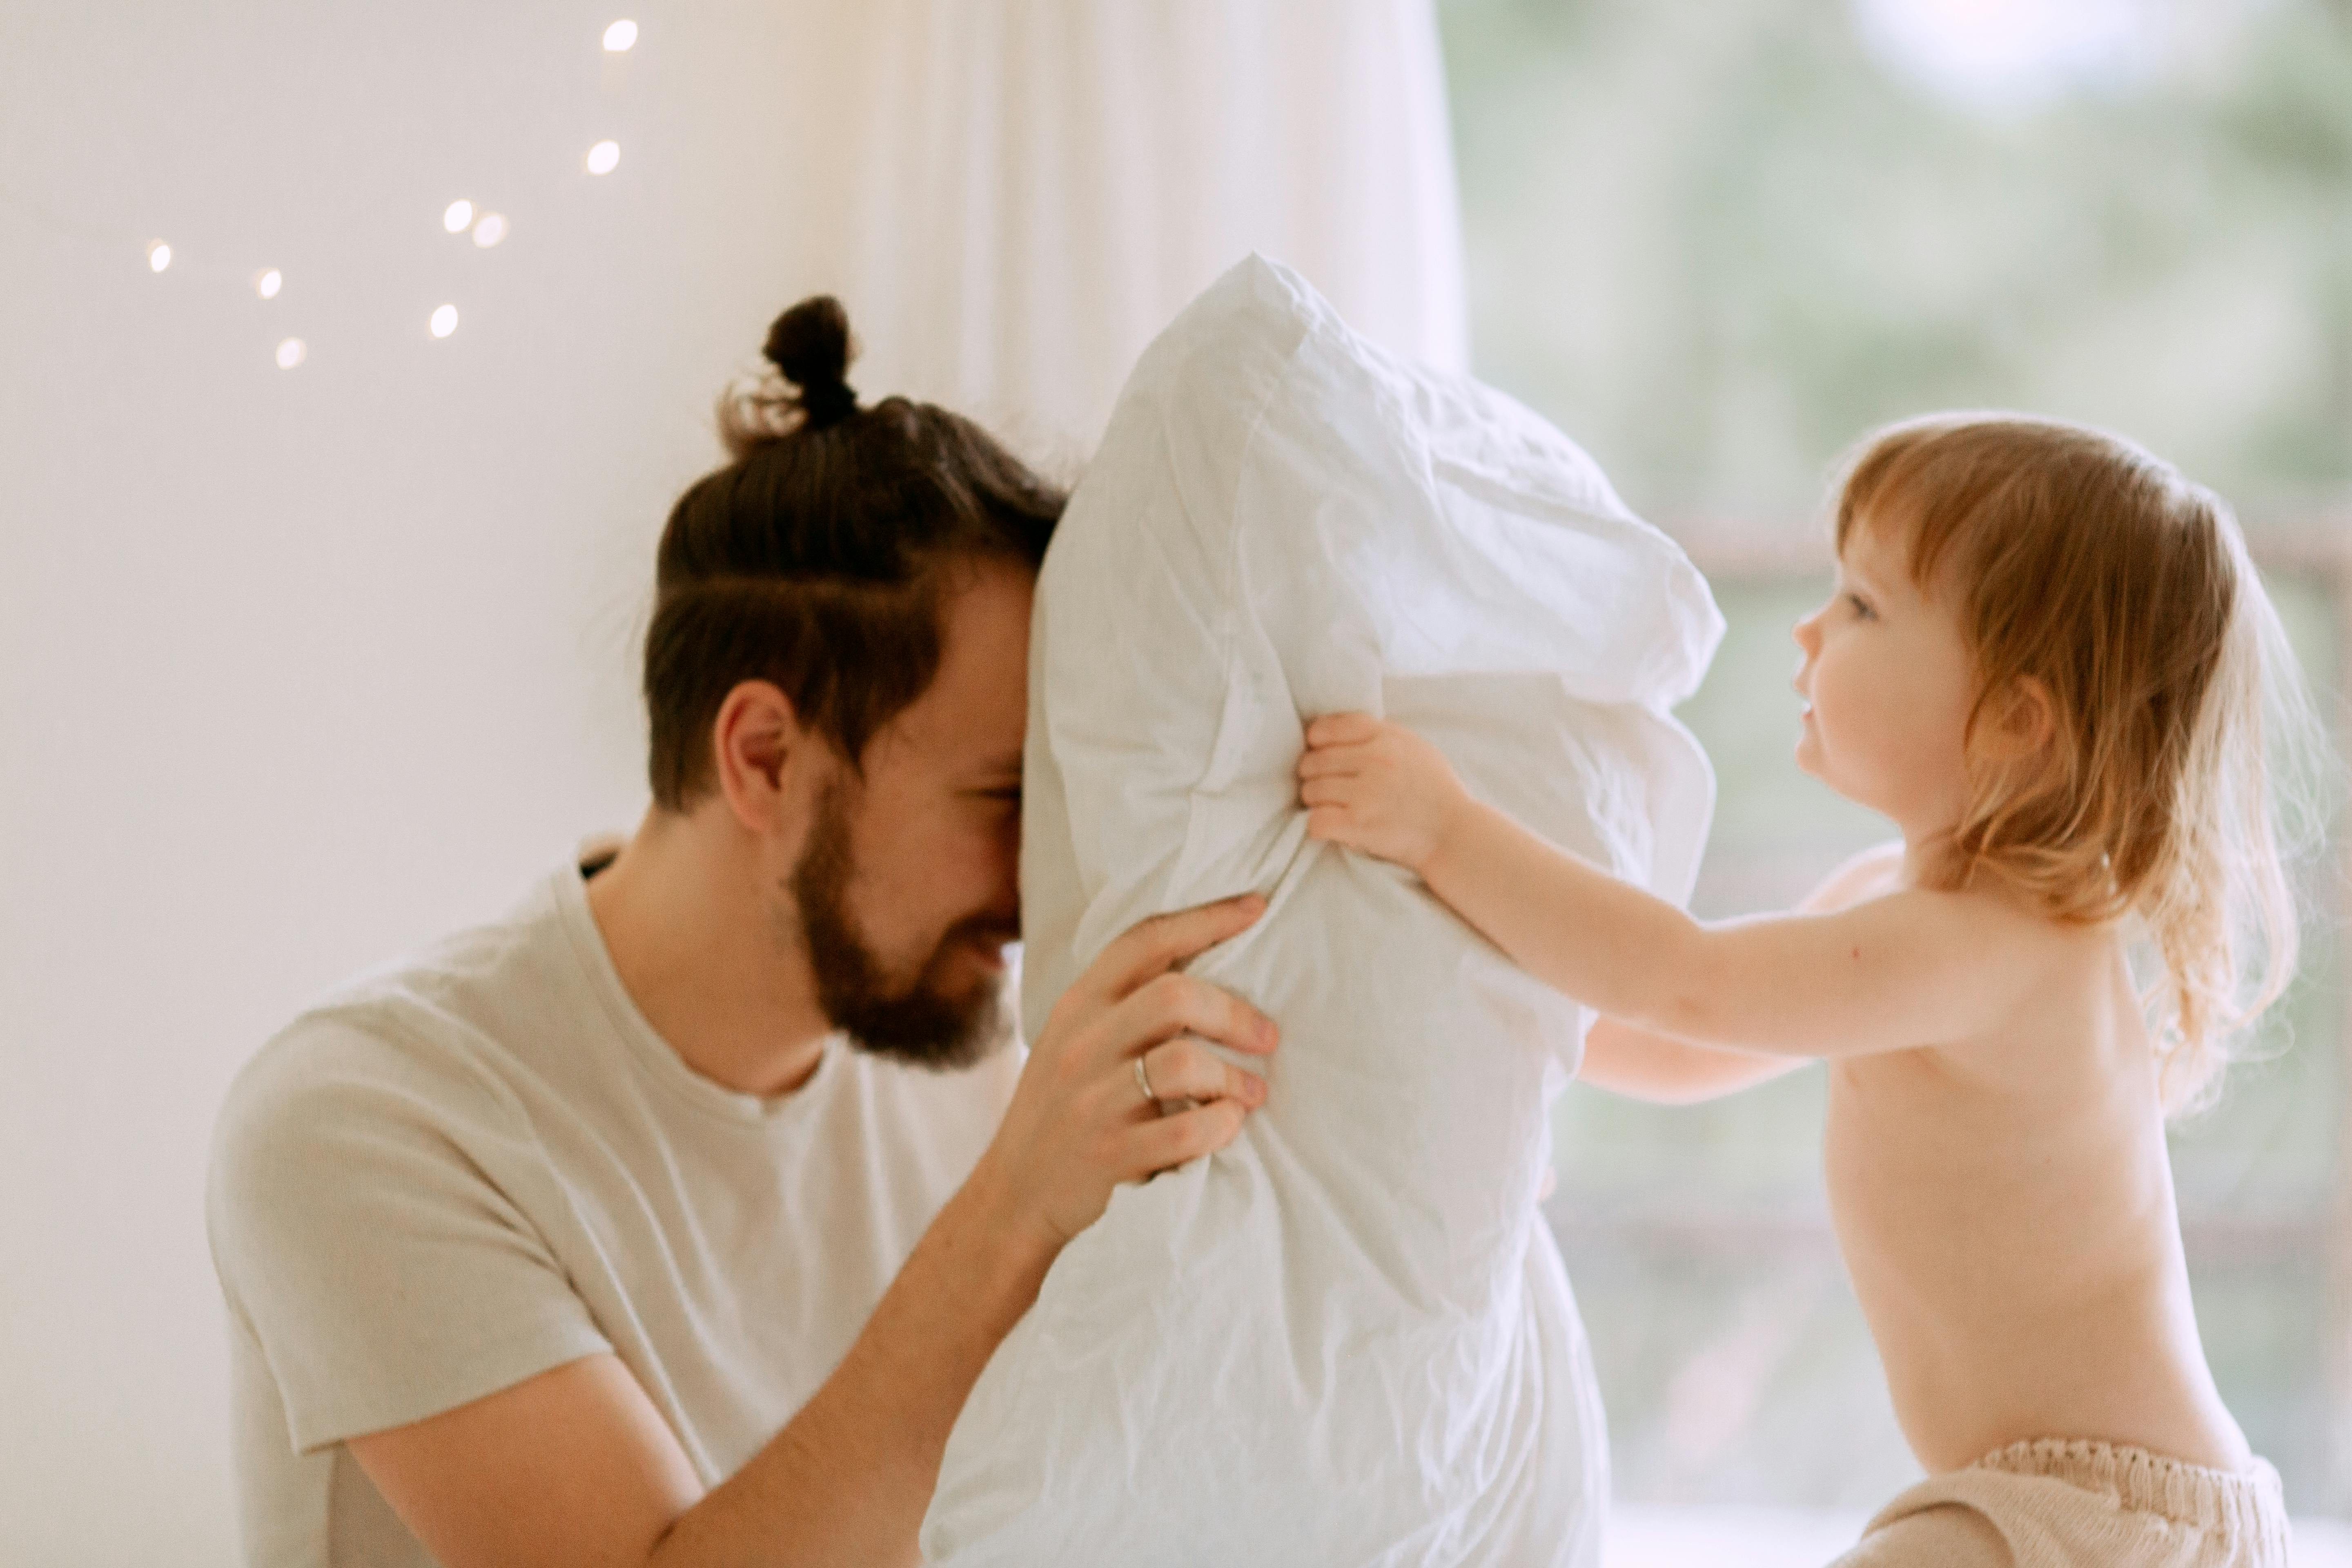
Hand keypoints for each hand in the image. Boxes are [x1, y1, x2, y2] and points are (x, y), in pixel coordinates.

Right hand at [977, 895, 1278, 1250]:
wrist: (1014, 1194)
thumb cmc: (1064, 1109)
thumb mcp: (1076, 1041)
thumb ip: (1124, 1004)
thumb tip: (1208, 962)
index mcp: (1078, 1005)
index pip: (1145, 941)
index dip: (1206, 918)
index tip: (1256, 906)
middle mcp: (1081, 1044)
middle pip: (1175, 996)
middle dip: (1235, 1013)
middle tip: (1267, 1036)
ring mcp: (1091, 1100)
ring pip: (1183, 1064)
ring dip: (1234, 1078)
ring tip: (1252, 1095)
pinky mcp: (1107, 1155)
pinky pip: (1185, 1133)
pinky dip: (1220, 1127)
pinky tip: (1227, 1127)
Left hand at [1297, 712, 1470, 872]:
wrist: (1454, 833)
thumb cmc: (1435, 790)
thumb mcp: (1415, 747)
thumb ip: (1380, 734)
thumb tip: (1337, 731)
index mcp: (1387, 738)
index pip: (1330, 727)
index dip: (1317, 741)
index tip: (1319, 751)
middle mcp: (1375, 761)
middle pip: (1314, 761)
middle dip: (1313, 775)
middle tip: (1325, 786)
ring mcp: (1366, 793)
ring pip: (1311, 791)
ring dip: (1316, 802)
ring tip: (1332, 807)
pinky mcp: (1359, 824)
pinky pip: (1315, 821)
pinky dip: (1317, 826)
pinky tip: (1332, 826)